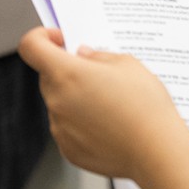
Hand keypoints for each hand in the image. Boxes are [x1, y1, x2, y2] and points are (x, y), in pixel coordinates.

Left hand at [18, 27, 187, 181]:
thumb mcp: (128, 65)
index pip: (31, 46)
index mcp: (67, 73)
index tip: (61, 40)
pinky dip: (83, 124)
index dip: (42, 38)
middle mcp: (56, 100)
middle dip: (68, 71)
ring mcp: (60, 128)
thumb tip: (83, 56)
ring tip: (111, 105)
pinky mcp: (68, 149)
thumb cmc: (146, 105)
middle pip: (49, 77)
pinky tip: (110, 126)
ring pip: (60, 103)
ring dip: (77, 98)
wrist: (157, 151)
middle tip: (99, 75)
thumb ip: (99, 56)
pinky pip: (68, 128)